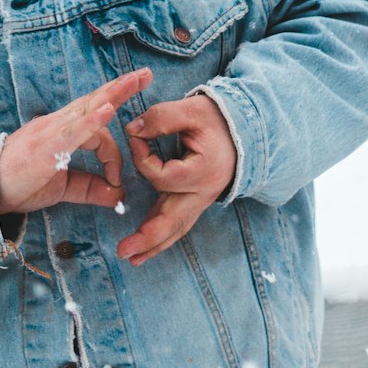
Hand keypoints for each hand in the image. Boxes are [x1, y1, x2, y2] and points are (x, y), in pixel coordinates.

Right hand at [0, 68, 151, 215]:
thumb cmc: (20, 184)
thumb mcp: (62, 187)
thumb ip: (90, 188)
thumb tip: (118, 195)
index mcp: (61, 132)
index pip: (97, 128)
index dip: (114, 152)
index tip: (117, 179)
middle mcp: (57, 124)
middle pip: (94, 100)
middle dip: (121, 87)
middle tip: (146, 73)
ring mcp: (51, 130)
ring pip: (87, 107)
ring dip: (113, 94)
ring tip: (135, 80)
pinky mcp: (45, 143)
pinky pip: (72, 129)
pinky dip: (91, 120)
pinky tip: (108, 110)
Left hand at [118, 94, 236, 265]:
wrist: (243, 129)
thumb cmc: (217, 119)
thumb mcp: (191, 109)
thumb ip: (161, 118)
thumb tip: (132, 131)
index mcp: (205, 169)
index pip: (163, 176)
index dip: (141, 157)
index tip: (134, 136)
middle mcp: (205, 191)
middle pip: (175, 220)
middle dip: (149, 237)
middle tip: (124, 251)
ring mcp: (201, 200)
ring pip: (176, 228)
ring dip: (153, 245)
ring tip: (131, 258)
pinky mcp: (195, 201)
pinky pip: (177, 223)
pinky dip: (161, 237)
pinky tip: (144, 249)